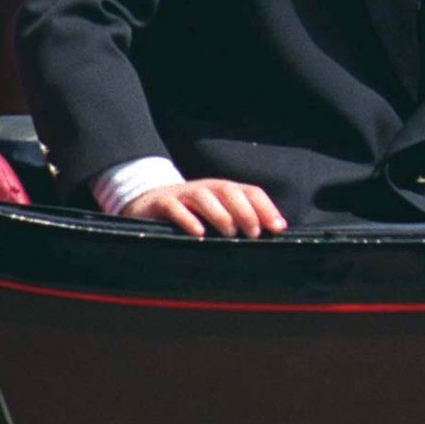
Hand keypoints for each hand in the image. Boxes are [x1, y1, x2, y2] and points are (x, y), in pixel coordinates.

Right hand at [122, 178, 287, 237]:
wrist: (146, 202)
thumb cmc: (189, 213)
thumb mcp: (215, 213)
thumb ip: (238, 220)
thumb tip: (269, 236)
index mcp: (224, 189)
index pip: (251, 192)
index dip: (266, 208)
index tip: (278, 228)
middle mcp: (206, 188)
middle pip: (230, 191)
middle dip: (246, 211)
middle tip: (254, 233)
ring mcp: (183, 193)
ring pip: (205, 197)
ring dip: (220, 215)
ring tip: (230, 233)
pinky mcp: (161, 203)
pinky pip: (175, 208)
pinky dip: (187, 219)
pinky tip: (198, 233)